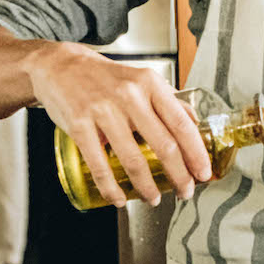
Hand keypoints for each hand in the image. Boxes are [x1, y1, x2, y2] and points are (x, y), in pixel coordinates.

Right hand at [27, 42, 210, 206]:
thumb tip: (195, 122)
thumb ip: (168, 99)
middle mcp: (129, 95)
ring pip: (133, 160)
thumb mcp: (142, 79)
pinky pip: (99, 165)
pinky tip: (119, 198)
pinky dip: (111, 188)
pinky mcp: (79, 125)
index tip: (203, 172)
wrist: (60, 65)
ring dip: (147, 186)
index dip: (196, 153)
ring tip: (153, 198)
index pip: (181, 124)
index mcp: (149, 83)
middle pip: (163, 145)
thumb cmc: (105, 77)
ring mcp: (103, 110)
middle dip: (179, 176)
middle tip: (185, 191)